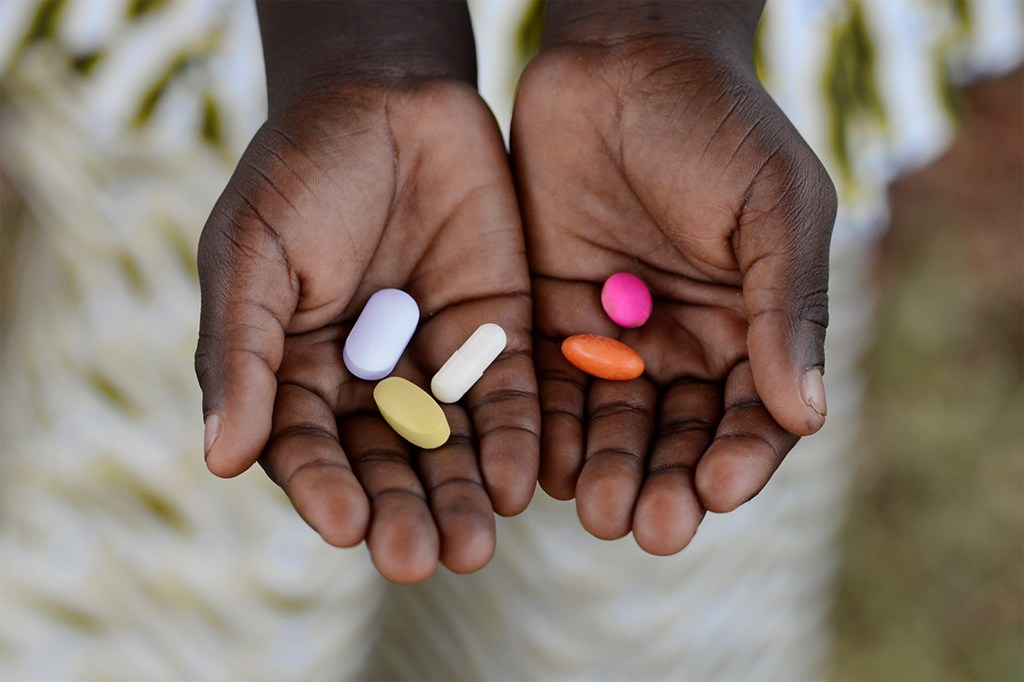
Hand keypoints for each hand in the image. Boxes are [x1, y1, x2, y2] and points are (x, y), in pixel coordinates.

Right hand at [195, 79, 538, 582]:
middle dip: (402, 510)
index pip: (307, 447)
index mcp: (297, 370)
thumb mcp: (254, 252)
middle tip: (419, 558)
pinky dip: (515, 440)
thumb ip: (242, 351)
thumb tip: (218, 459)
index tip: (346, 525)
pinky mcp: (497, 335)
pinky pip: (509, 398)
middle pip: (385, 463)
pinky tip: (520, 481)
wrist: (390, 97)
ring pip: (450, 446)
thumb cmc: (304, 170)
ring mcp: (435, 360)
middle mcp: (368, 379)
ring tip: (474, 545)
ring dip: (461, 497)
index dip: (323, 487)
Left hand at [511, 5, 835, 554]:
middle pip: (677, 435)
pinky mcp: (547, 319)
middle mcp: (682, 343)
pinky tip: (541, 466)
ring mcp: (613, 336)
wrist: (619, 60)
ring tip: (598, 509)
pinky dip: (547, 430)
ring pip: (611, 424)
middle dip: (666, 481)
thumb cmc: (715, 124)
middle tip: (650, 525)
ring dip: (606, 470)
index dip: (741, 455)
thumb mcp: (775, 205)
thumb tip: (806, 415)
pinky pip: (547, 387)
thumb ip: (788, 306)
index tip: (720, 488)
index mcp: (749, 325)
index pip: (751, 414)